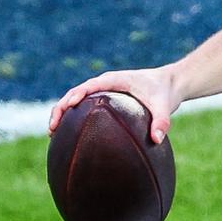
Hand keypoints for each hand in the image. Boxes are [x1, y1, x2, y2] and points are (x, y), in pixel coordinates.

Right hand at [50, 66, 182, 143]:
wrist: (169, 84)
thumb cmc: (165, 92)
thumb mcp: (165, 105)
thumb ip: (162, 121)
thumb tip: (157, 139)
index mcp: (114, 80)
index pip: (90, 86)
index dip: (77, 95)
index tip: (68, 107)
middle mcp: (104, 84)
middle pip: (75, 93)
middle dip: (61, 108)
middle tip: (52, 128)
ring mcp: (102, 92)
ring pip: (75, 101)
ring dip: (62, 114)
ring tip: (52, 134)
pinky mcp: (103, 100)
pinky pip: (84, 108)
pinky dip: (73, 119)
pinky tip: (69, 137)